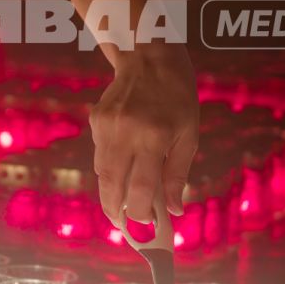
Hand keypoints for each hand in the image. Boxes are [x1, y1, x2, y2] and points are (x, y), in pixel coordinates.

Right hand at [89, 42, 199, 231]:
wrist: (150, 57)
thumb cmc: (177, 97)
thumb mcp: (189, 135)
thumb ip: (178, 175)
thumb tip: (174, 211)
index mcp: (154, 137)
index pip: (140, 189)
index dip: (141, 213)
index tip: (147, 224)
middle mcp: (125, 132)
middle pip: (111, 187)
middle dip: (116, 212)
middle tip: (124, 225)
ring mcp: (106, 126)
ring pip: (103, 172)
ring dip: (112, 189)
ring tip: (125, 199)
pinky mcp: (96, 120)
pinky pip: (101, 153)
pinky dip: (111, 164)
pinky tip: (125, 157)